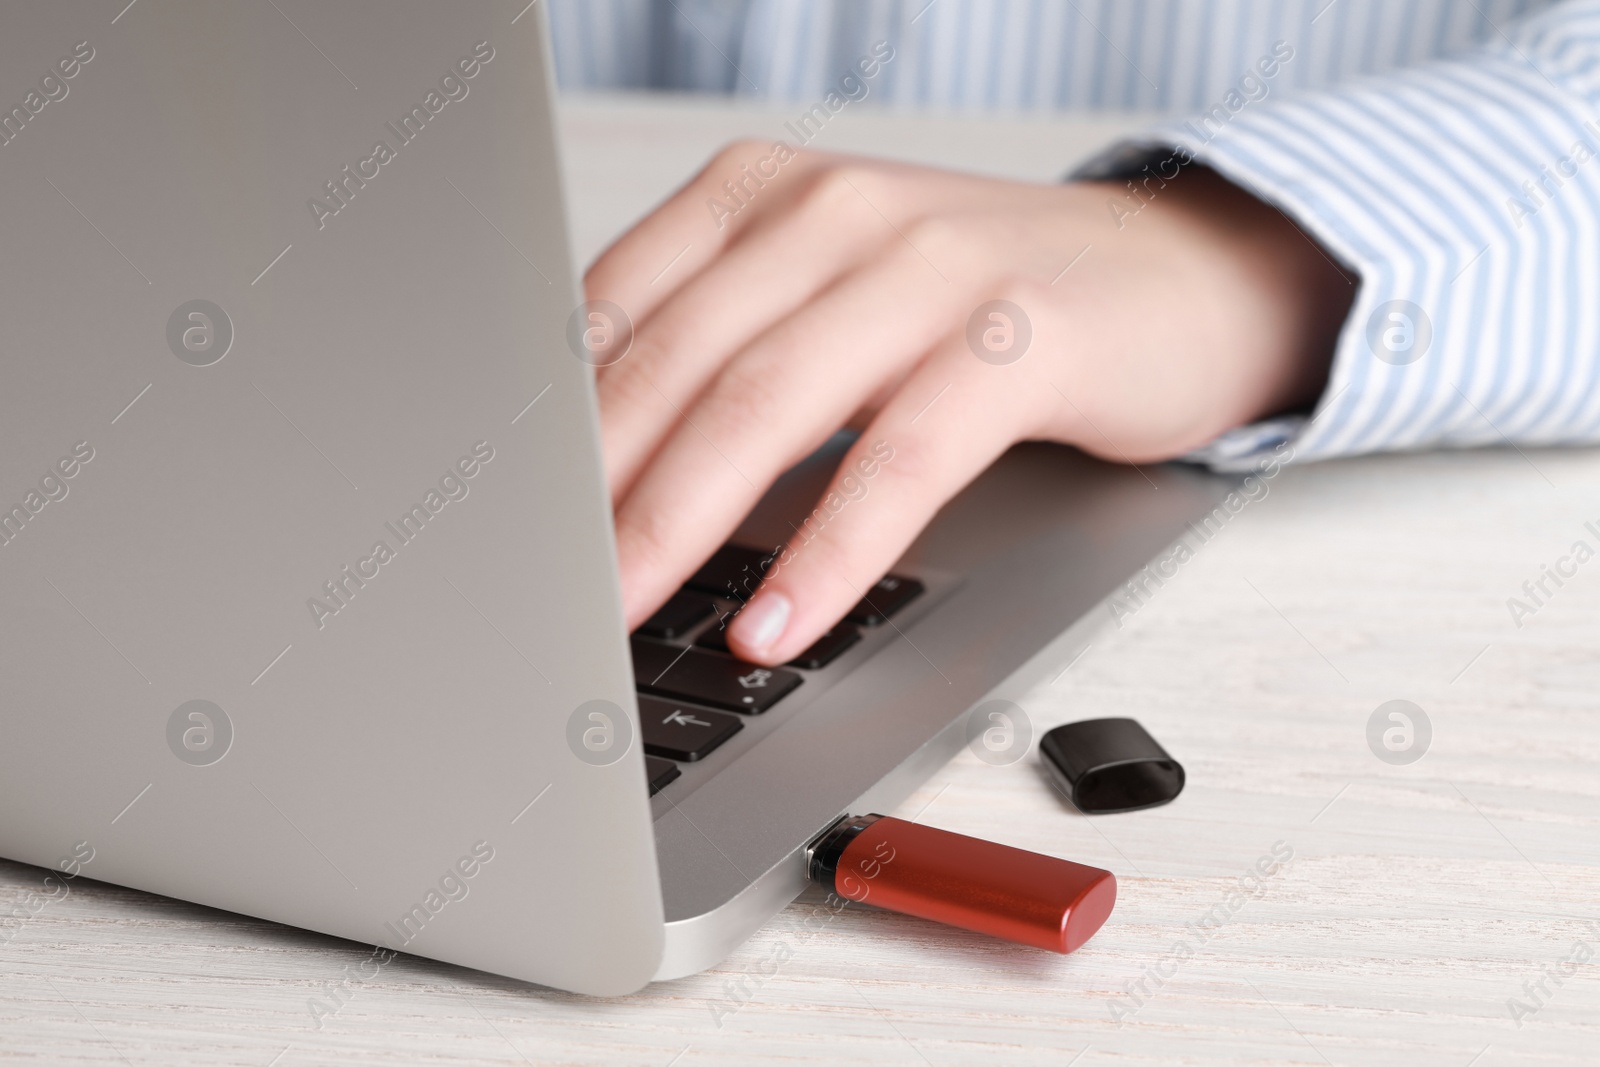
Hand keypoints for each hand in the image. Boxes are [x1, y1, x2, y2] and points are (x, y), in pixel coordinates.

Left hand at [586, 143, 1351, 664]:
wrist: (1175, 280)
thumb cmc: (980, 308)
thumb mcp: (831, 303)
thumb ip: (726, 356)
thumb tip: (601, 485)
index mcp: (761, 195)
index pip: (614, 314)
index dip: (550, 431)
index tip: (504, 526)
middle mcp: (832, 211)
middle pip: (674, 365)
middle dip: (590, 495)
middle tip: (536, 595)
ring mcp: (929, 264)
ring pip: (767, 406)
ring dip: (679, 525)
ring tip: (623, 616)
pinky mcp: (1018, 335)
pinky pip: (900, 457)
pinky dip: (828, 550)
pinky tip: (777, 621)